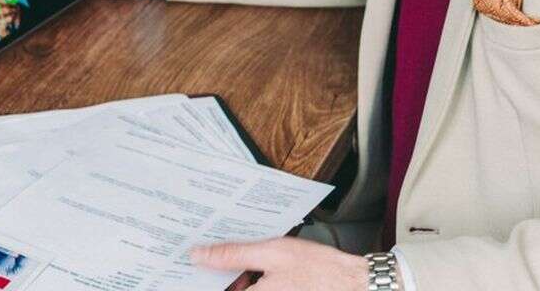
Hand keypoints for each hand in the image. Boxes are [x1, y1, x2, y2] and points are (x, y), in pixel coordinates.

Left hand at [192, 237, 372, 290]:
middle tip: (205, 252)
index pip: (214, 289)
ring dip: (233, 275)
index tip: (187, 265)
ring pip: (241, 288)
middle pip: (227, 288)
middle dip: (216, 273)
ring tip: (231, 254)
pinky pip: (255, 288)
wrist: (353, 284)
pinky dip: (248, 279)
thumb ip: (233, 254)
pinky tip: (251, 265)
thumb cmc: (319, 269)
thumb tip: (199, 255)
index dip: (198, 277)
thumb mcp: (272, 252)